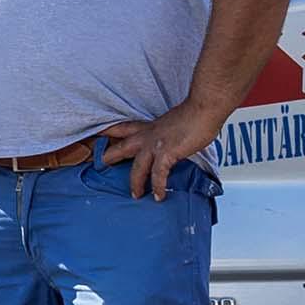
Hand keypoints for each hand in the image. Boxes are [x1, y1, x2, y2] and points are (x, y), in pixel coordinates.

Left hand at [98, 104, 223, 198]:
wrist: (205, 108)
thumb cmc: (196, 113)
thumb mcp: (175, 123)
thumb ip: (169, 133)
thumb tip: (175, 141)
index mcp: (151, 127)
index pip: (125, 128)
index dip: (111, 131)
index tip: (100, 135)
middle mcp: (149, 135)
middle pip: (123, 147)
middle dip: (110, 155)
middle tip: (101, 163)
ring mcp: (156, 144)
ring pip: (137, 167)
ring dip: (135, 183)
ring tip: (136, 195)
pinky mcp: (166, 153)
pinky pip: (158, 175)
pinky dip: (158, 186)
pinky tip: (159, 196)